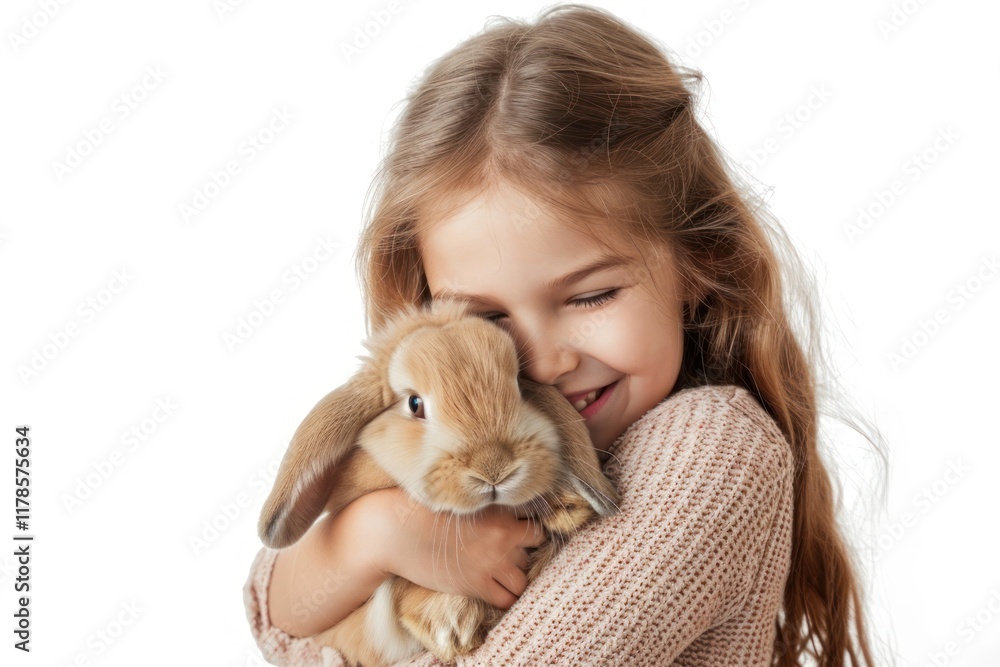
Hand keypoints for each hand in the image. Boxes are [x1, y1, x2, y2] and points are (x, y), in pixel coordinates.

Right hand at [363, 487, 547, 609]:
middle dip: (524, 553)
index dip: (529, 530)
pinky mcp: (476, 584)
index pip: (535, 524)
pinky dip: (506, 598)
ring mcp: (491, 562)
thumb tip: (493, 496)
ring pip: (523, 579)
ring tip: (505, 575)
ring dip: (517, 577)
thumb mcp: (460, 497)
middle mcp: (503, 536)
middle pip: (532, 551)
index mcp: (501, 509)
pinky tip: (498, 593)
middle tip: (511, 554)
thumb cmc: (423, 508)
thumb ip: (483, 500)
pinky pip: (506, 599)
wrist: (397, 532)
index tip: (522, 534)